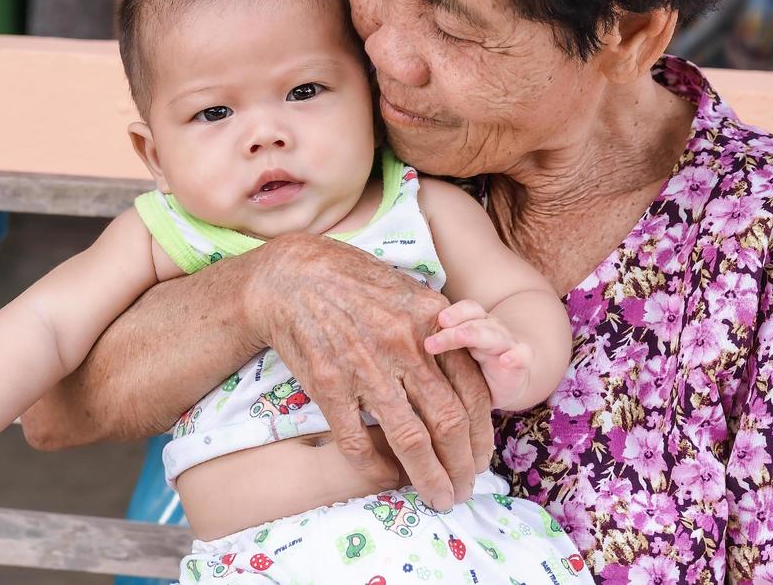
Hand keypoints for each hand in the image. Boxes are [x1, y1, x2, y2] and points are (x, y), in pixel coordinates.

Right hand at [249, 234, 494, 511]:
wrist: (290, 274)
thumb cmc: (352, 280)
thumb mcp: (407, 292)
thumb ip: (439, 331)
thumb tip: (470, 375)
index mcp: (430, 320)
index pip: (472, 391)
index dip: (482, 434)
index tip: (481, 459)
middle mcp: (403, 345)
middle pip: (448, 421)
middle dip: (462, 465)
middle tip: (465, 489)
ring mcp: (364, 366)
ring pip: (410, 439)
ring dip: (429, 476)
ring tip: (439, 498)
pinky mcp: (328, 383)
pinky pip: (357, 439)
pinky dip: (374, 464)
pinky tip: (385, 474)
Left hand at [424, 300, 532, 408]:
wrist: (509, 377)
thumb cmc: (469, 369)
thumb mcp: (446, 360)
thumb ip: (425, 353)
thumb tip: (385, 351)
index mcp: (470, 324)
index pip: (461, 311)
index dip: (449, 314)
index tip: (431, 322)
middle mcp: (488, 328)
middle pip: (473, 320)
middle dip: (453, 329)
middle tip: (431, 342)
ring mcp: (506, 343)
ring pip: (494, 333)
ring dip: (477, 334)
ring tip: (462, 337)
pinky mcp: (520, 363)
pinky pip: (522, 356)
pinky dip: (515, 357)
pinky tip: (507, 360)